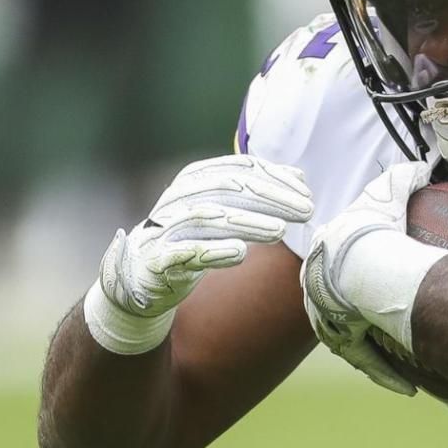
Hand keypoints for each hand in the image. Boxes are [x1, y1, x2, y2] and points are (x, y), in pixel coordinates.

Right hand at [85, 155, 312, 354]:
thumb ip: (256, 192)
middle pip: (227, 189)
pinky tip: (240, 253)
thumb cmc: (191, 239)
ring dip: (247, 223)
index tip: (307, 193)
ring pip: (207, 218)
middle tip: (306, 211)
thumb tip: (298, 176)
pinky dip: (211, 252)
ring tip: (280, 231)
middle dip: (270, 198)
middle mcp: (177, 199)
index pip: (239, 169)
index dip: (275, 178)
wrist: (140, 278)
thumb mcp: (224, 210)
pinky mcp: (156, 261)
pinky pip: (184, 254)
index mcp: (193, 180)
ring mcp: (164, 229)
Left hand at [301, 161, 445, 394]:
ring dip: (372, 349)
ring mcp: (330, 319)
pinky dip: (388, 374)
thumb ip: (403, 179)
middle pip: (332, 304)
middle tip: (375, 317)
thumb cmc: (371, 228)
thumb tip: (421, 167)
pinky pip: (368, 360)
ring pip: (348, 338)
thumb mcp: (387, 195)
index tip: (364, 275)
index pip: (331, 265)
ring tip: (399, 360)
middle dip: (349, 311)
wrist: (363, 264)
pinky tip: (408, 388)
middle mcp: (318, 292)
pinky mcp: (344, 341)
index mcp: (324, 258)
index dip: (349, 269)